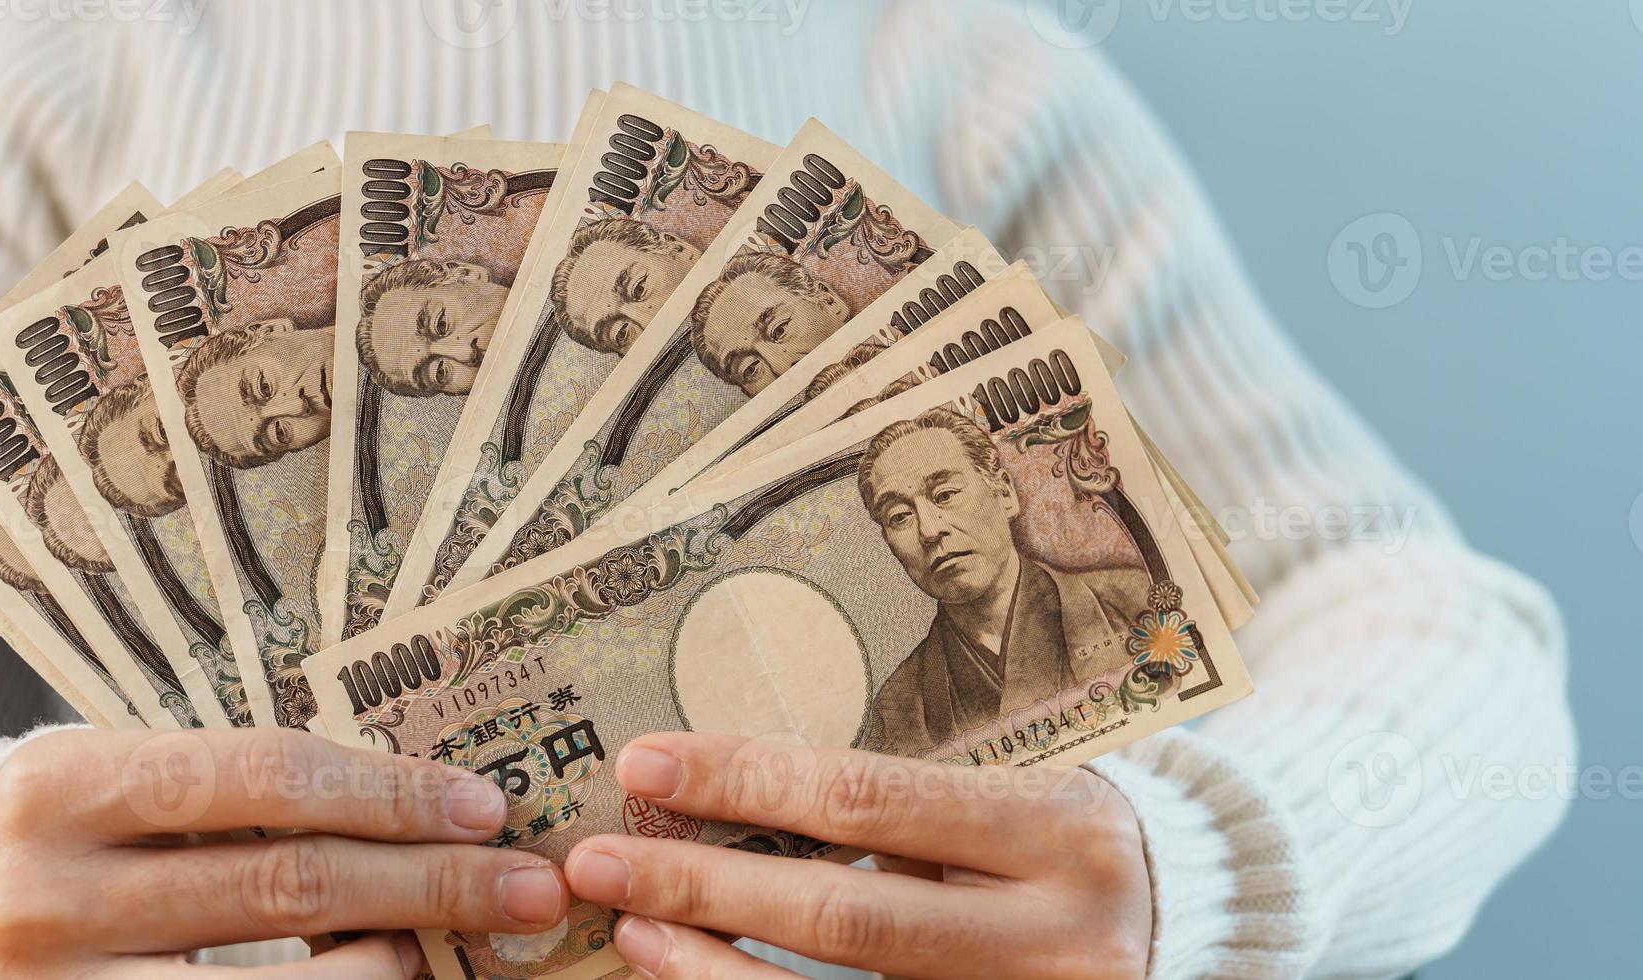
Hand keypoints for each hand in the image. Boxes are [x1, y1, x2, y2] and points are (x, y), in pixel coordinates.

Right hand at [0, 728, 569, 976]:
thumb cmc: (62, 824)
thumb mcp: (117, 772)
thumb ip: (235, 785)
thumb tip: (417, 804)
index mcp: (66, 785)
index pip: (262, 777)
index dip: (388, 790)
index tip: (483, 803)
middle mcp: (52, 896)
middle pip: (285, 885)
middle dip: (428, 885)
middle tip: (530, 885)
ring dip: (388, 968)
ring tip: (450, 947)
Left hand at [562, 733, 1150, 978]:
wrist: (1193, 929)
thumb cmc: (1066, 845)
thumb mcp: (1010, 799)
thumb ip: (894, 806)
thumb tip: (721, 795)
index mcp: (1057, 830)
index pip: (869, 799)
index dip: (745, 781)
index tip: (642, 765)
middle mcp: (1054, 938)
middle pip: (845, 917)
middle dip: (703, 887)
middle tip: (597, 863)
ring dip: (714, 973)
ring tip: (633, 934)